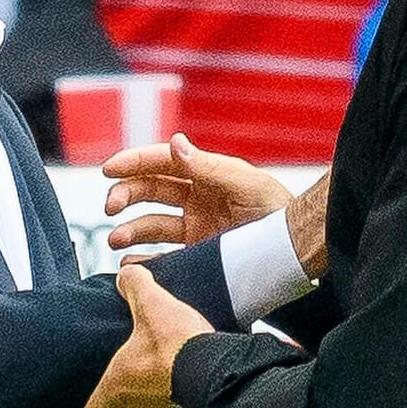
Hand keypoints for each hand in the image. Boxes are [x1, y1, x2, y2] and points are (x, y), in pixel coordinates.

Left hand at [83, 265, 212, 407]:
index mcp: (118, 384)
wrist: (217, 368)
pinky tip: (196, 386)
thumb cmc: (177, 343)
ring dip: (163, 401)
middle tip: (147, 372)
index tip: (105, 396)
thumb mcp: (151, 303)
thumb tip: (127, 275)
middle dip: (136, 395)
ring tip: (175, 376)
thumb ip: (134, 285)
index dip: (97, 407)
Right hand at [105, 134, 295, 251]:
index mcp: (206, 173)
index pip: (163, 162)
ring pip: (151, 223)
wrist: (298, 251)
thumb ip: (210, 168)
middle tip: (110, 207)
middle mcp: (197, 197)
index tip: (109, 169)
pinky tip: (130, 264)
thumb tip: (176, 143)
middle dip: (125, 194)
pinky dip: (143, 260)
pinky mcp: (198, 254)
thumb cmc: (279, 211)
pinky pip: (163, 256)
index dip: (134, 162)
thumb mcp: (246, 186)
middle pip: (150, 190)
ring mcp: (196, 227)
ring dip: (129, 229)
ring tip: (117, 241)